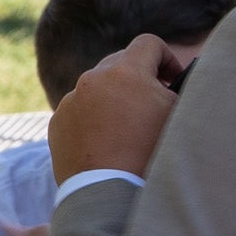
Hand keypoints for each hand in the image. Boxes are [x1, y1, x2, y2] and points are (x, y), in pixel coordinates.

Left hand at [49, 33, 182, 182]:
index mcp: (124, 70)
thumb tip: (175, 79)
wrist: (110, 192)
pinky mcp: (57, 122)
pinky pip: (79, 109)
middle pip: (120, 62)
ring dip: (114, 96)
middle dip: (139, 76)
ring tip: (128, 124)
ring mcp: (70, 101)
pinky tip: (107, 140)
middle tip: (152, 101)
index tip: (172, 80)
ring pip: (97, 86)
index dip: (166, 58)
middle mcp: (92, 79)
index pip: (148, 43)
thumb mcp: (178, 114)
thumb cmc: (153, 152)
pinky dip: (93, 117)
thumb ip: (178, 87)